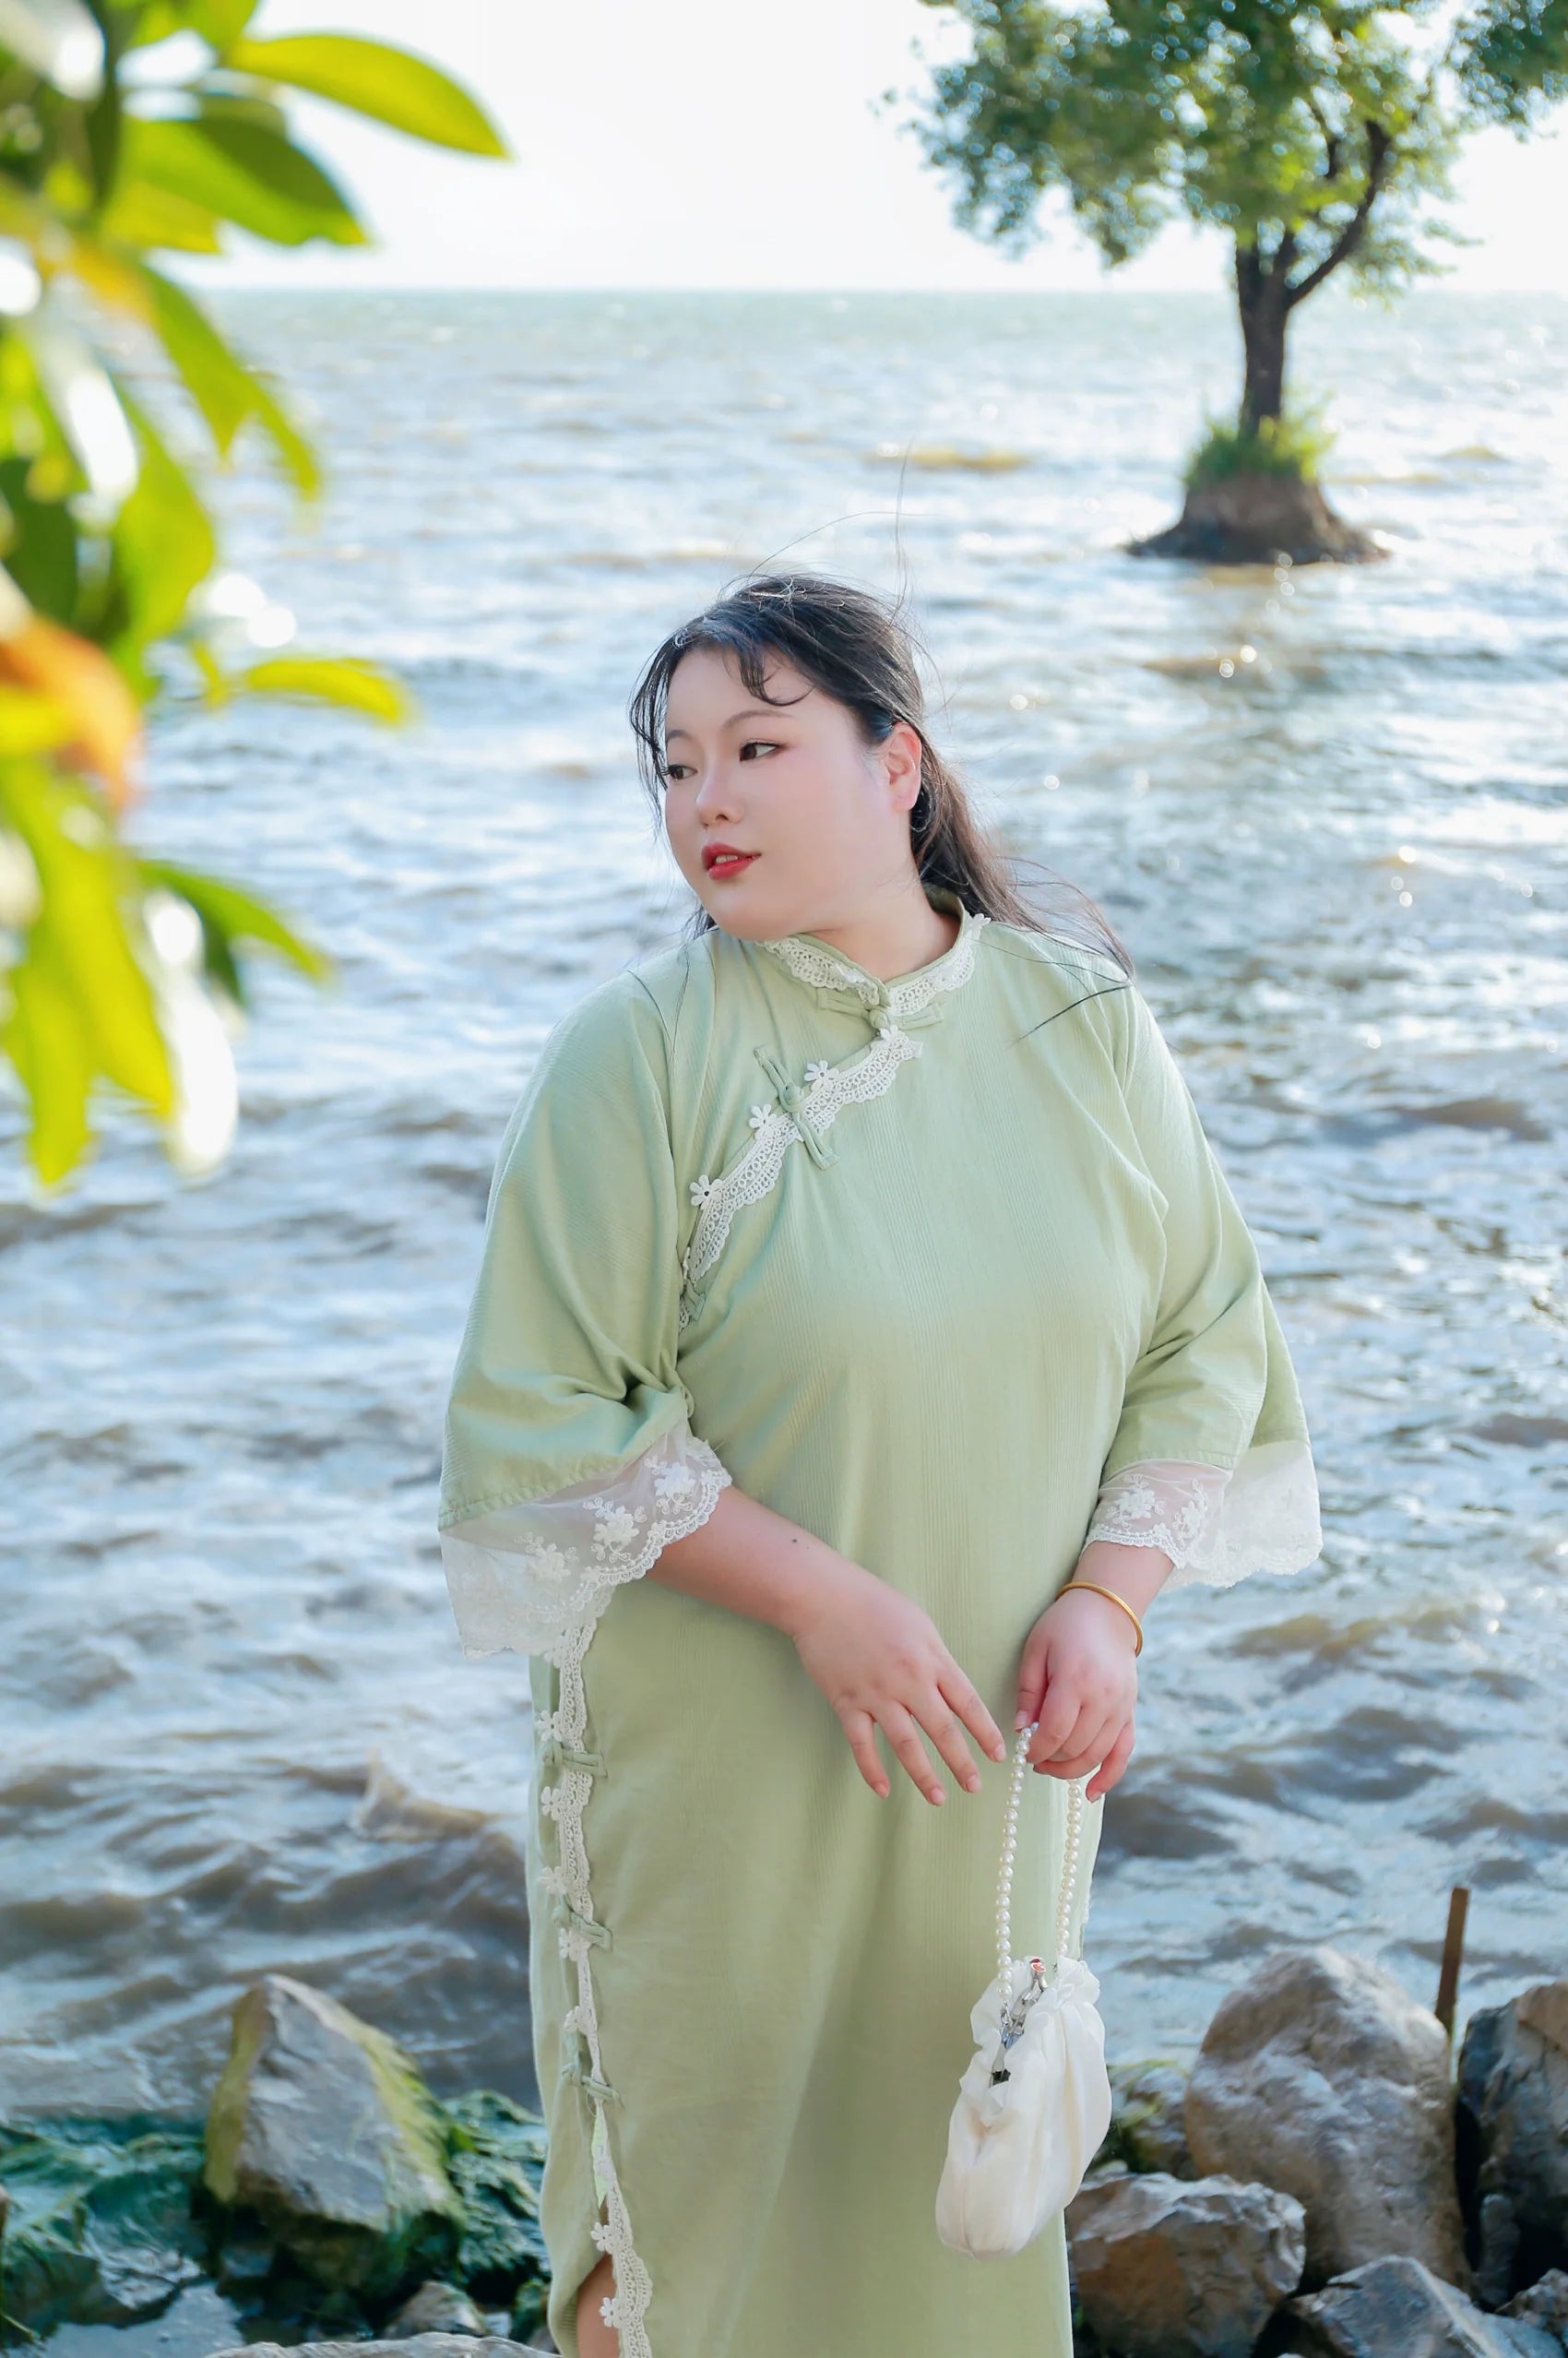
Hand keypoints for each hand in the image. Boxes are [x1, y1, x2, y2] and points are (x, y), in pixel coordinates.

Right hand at [790, 1559, 1007, 1803]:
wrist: (823, 1597)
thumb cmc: (873, 1603)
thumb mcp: (919, 1624)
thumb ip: (936, 1659)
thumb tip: (950, 1690)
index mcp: (931, 1658)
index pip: (967, 1703)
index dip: (985, 1732)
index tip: (998, 1755)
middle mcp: (909, 1680)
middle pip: (943, 1729)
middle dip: (962, 1762)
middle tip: (974, 1786)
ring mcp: (876, 1693)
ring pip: (905, 1744)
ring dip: (923, 1775)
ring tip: (938, 1798)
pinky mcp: (846, 1702)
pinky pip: (861, 1743)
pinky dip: (871, 1769)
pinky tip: (883, 1789)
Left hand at [1015, 1583, 1139, 1801]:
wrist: (1107, 1612)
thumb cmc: (1064, 1627)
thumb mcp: (1036, 1650)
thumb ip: (1029, 1692)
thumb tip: (1021, 1730)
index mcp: (1076, 1680)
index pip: (1055, 1731)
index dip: (1037, 1750)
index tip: (1025, 1753)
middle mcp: (1103, 1698)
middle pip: (1076, 1748)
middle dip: (1051, 1761)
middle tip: (1035, 1760)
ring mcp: (1121, 1707)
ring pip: (1097, 1755)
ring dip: (1072, 1770)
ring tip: (1051, 1768)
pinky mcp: (1130, 1712)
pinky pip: (1123, 1752)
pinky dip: (1109, 1776)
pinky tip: (1091, 1793)